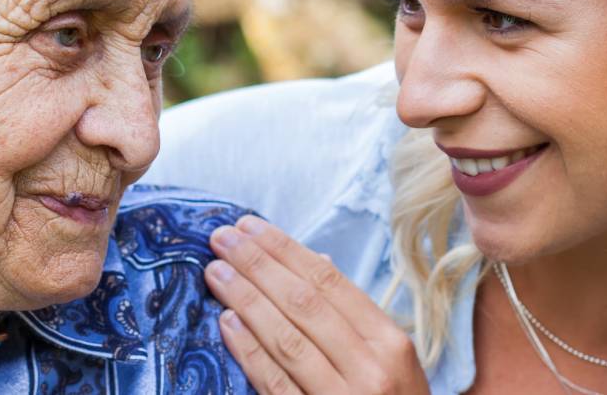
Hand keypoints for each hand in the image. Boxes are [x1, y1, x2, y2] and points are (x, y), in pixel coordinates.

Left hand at [205, 216, 428, 394]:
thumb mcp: (389, 360)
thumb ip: (351, 313)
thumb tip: (313, 259)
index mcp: (391, 342)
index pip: (329, 282)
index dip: (285, 250)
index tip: (250, 226)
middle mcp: (371, 368)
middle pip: (303, 303)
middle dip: (257, 265)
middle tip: (221, 238)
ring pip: (285, 338)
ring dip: (245, 300)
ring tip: (215, 272)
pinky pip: (276, 383)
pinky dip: (249, 350)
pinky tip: (227, 322)